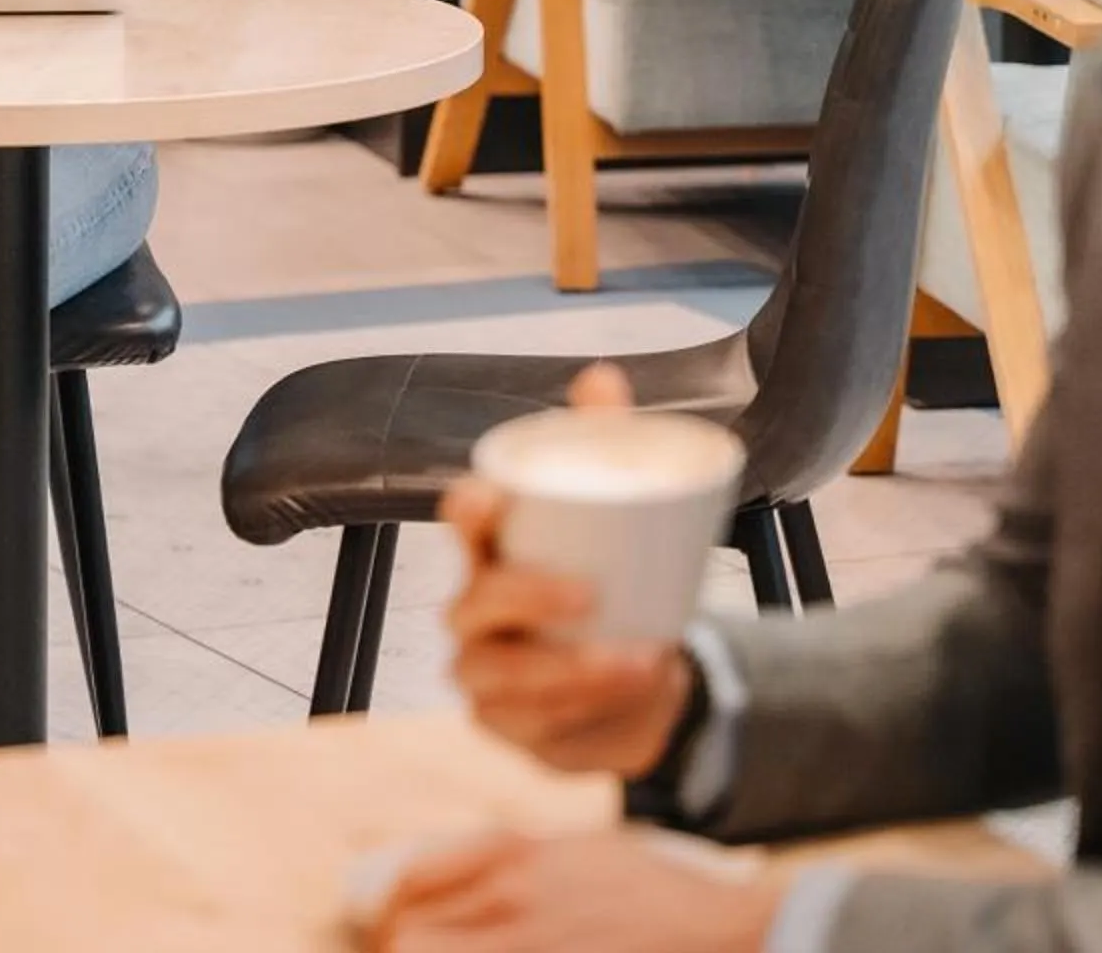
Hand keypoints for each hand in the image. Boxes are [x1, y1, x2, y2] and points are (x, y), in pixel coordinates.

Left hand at [366, 829, 786, 952]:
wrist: (715, 931)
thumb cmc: (648, 890)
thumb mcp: (575, 847)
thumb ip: (509, 858)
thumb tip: (445, 879)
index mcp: (516, 855)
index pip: (412, 879)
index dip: (387, 905)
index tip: (386, 919)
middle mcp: (513, 900)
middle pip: (409, 934)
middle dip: (401, 945)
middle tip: (410, 949)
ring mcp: (530, 947)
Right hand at [445, 364, 696, 778]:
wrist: (637, 687)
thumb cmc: (612, 591)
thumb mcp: (616, 521)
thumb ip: (605, 443)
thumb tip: (599, 374)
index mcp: (495, 551)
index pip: (464, 522)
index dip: (469, 511)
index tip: (494, 500)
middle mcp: (476, 612)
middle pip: (477, 601)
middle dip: (526, 596)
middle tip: (590, 594)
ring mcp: (486, 674)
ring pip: (505, 672)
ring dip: (569, 668)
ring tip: (637, 660)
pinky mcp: (508, 727)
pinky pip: (531, 724)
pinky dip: (577, 713)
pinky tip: (618, 699)